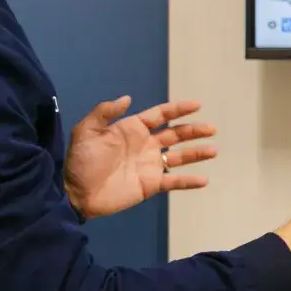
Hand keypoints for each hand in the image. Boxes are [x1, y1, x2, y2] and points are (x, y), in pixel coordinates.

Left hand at [64, 96, 218, 219]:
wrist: (75, 193)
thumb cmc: (81, 161)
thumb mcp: (86, 131)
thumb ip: (105, 112)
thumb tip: (127, 98)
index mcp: (132, 130)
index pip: (161, 115)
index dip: (178, 109)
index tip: (197, 105)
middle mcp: (145, 145)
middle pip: (176, 134)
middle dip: (194, 130)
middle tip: (212, 128)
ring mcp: (150, 165)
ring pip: (179, 156)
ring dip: (197, 153)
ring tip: (214, 150)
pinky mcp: (151, 185)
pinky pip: (174, 181)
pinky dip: (189, 181)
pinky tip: (204, 180)